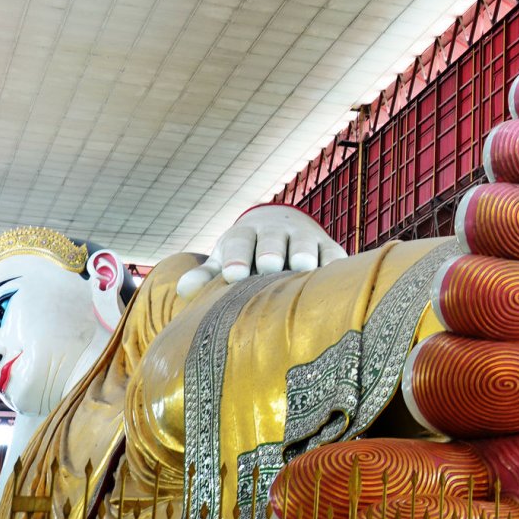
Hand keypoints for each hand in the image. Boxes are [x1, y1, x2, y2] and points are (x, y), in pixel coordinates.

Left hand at [177, 204, 347, 298]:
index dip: (236, 256)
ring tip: (302, 266)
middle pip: (271, 238)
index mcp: (245, 235)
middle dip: (269, 250)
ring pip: (304, 242)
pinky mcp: (329, 247)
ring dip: (303, 252)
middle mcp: (275, 232)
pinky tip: (334, 275)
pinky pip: (333, 254)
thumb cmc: (247, 257)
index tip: (232, 274)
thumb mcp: (226, 261)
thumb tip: (184, 290)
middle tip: (268, 266)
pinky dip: (334, 263)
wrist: (284, 228)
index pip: (239, 241)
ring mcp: (304, 237)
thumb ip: (207, 276)